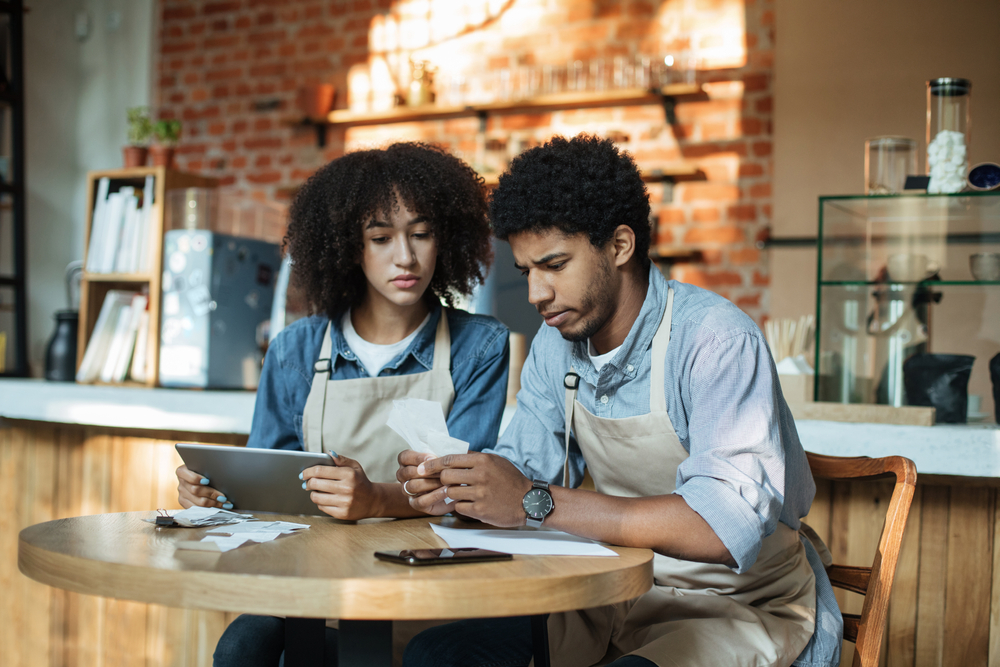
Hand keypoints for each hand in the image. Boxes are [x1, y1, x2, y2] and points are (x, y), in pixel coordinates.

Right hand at [176, 465, 231, 508]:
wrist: (198, 477)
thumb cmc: (204, 471)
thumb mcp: (204, 467)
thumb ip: (208, 470)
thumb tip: (222, 476)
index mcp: (182, 472)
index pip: (189, 477)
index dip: (197, 479)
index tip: (207, 481)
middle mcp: (181, 483)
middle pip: (196, 490)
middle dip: (212, 494)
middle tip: (223, 497)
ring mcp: (181, 494)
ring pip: (198, 502)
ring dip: (213, 503)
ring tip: (225, 504)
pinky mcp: (184, 503)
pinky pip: (197, 509)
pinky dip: (209, 509)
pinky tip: (219, 508)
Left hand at [302, 455, 380, 520]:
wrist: (373, 500)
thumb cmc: (361, 481)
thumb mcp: (355, 467)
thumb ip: (341, 460)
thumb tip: (328, 453)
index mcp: (349, 474)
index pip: (320, 471)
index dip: (308, 472)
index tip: (303, 473)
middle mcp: (347, 488)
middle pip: (316, 484)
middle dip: (308, 483)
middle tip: (307, 483)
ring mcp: (344, 502)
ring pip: (316, 497)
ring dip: (313, 494)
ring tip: (315, 491)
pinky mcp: (342, 513)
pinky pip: (322, 507)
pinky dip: (320, 502)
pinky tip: (324, 499)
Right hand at [396, 449, 453, 515]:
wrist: (446, 494)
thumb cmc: (442, 473)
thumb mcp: (439, 464)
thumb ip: (437, 460)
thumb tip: (444, 459)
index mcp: (406, 463)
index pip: (404, 457)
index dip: (418, 457)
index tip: (433, 458)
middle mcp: (404, 477)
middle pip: (407, 472)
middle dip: (427, 471)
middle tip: (443, 470)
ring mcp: (408, 491)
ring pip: (412, 486)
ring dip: (431, 483)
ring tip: (445, 481)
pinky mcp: (415, 504)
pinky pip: (421, 501)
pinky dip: (434, 496)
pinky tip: (446, 491)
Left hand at [410, 453, 532, 526]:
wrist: (528, 501)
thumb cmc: (511, 480)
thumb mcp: (495, 461)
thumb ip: (475, 458)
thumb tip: (452, 456)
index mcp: (483, 460)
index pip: (450, 459)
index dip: (432, 463)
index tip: (422, 467)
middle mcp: (480, 475)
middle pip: (445, 476)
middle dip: (442, 480)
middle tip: (445, 483)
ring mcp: (480, 493)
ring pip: (450, 492)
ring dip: (452, 494)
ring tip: (462, 494)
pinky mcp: (480, 509)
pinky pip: (458, 507)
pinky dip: (461, 506)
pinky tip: (471, 504)